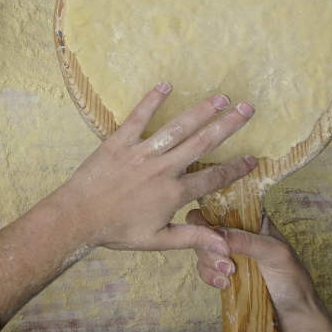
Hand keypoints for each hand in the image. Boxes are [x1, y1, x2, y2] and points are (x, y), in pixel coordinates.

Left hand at [54, 85, 258, 253]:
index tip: (253, 158)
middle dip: (228, 125)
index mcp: (173, 193)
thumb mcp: (157, 240)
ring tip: (221, 97)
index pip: (213, 178)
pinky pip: (139, 117)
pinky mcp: (119, 141)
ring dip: (200, 111)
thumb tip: (225, 247)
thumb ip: (192, 238)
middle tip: (247, 109)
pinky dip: (152, 101)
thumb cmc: (116, 231)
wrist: (77, 217)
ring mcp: (141, 152)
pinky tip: (166, 85)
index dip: (235, 168)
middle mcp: (162, 169)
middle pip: (202, 143)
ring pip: (177, 128)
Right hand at [189, 212, 324, 323]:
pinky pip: (203, 268)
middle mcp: (237, 232)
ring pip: (200, 248)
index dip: (210, 213)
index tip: (212, 231)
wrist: (294, 316)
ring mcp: (228, 253)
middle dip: (208, 244)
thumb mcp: (276, 254)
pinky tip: (224, 285)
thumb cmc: (293, 280)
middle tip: (226, 261)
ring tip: (229, 277)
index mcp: (252, 220)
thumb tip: (215, 233)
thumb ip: (247, 241)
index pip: (222, 204)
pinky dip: (209, 276)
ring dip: (209, 262)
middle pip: (204, 226)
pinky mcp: (221, 272)